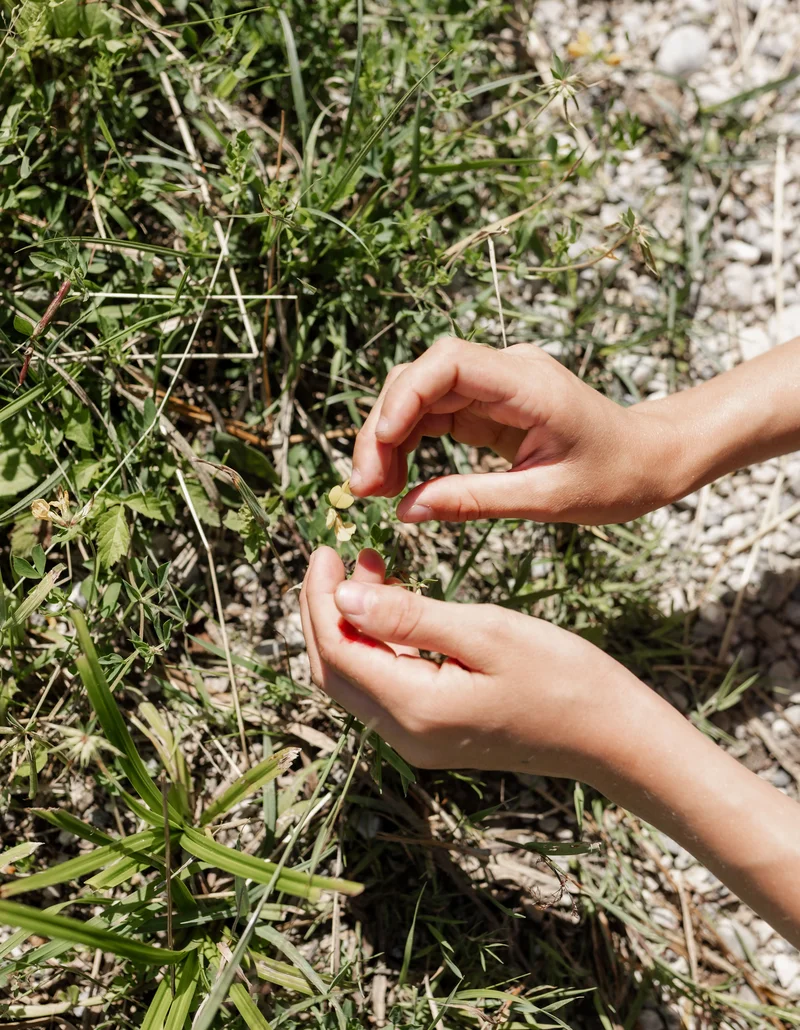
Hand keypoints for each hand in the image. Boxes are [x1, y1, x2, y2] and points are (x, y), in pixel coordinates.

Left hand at [299, 546, 646, 777]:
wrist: (610, 735)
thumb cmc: (562, 677)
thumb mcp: (487, 632)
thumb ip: (410, 616)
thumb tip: (342, 596)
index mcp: (414, 709)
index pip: (336, 650)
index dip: (320, 598)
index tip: (326, 549)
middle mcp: (404, 734)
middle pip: (333, 669)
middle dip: (322, 610)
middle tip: (334, 556)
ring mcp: (417, 739)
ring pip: (355, 678)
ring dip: (348, 624)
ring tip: (367, 566)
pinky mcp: (433, 733)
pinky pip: (384, 686)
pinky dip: (376, 643)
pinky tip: (394, 604)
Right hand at [349, 337, 677, 524]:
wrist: (649, 459)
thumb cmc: (614, 477)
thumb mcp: (548, 499)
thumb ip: (475, 501)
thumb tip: (406, 510)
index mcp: (530, 384)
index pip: (450, 361)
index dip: (405, 395)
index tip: (381, 443)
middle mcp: (506, 371)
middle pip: (421, 377)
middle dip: (383, 426)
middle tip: (365, 487)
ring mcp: (494, 385)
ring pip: (418, 395)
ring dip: (388, 437)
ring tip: (375, 491)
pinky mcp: (487, 404)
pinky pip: (433, 414)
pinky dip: (408, 443)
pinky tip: (397, 480)